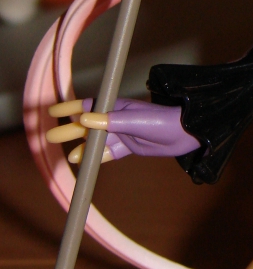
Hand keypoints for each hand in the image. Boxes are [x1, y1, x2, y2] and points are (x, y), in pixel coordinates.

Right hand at [46, 98, 199, 163]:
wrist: (186, 134)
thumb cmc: (163, 121)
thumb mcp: (135, 121)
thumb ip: (110, 120)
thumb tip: (84, 118)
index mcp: (118, 107)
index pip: (88, 106)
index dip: (70, 109)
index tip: (53, 112)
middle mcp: (117, 119)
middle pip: (88, 126)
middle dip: (70, 131)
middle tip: (50, 137)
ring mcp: (123, 133)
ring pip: (96, 142)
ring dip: (81, 148)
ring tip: (67, 156)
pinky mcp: (129, 147)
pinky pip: (108, 153)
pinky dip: (96, 157)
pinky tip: (84, 163)